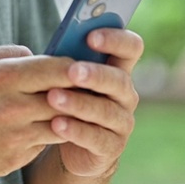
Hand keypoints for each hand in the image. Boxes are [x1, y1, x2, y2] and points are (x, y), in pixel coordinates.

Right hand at [0, 45, 74, 183]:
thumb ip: (9, 52)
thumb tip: (37, 54)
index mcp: (5, 77)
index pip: (60, 68)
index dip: (79, 67)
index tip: (85, 67)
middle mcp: (14, 107)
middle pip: (69, 98)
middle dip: (81, 93)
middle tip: (89, 89)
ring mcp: (15, 137)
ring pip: (62, 125)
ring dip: (69, 118)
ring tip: (72, 110)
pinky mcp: (14, 160)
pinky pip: (43, 145)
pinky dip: (46, 136)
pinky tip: (42, 129)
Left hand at [44, 29, 143, 177]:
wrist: (69, 142)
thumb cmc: (68, 96)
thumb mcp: (68, 76)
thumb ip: (69, 58)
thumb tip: (58, 42)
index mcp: (118, 69)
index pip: (131, 47)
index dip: (116, 39)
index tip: (91, 36)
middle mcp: (126, 94)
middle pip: (118, 80)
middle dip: (95, 75)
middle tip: (72, 72)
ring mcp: (122, 122)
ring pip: (105, 111)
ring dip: (79, 103)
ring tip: (53, 98)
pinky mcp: (112, 148)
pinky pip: (96, 138)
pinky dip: (75, 131)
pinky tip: (56, 124)